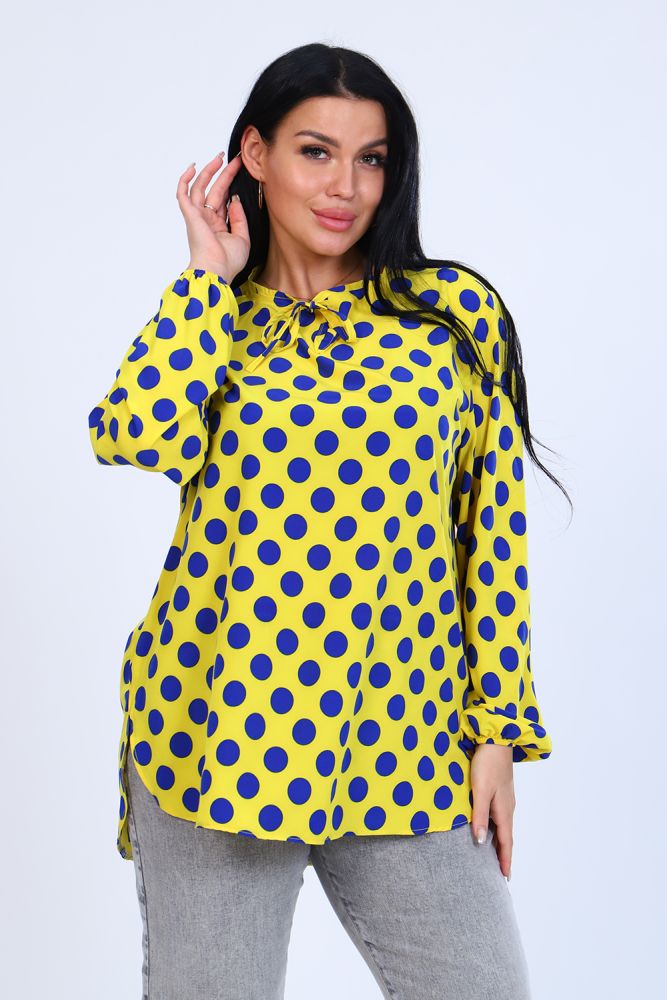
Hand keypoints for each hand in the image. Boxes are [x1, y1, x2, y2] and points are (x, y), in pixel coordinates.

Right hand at [176, 152, 249, 281]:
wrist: (216, 270)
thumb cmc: (228, 261)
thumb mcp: (242, 238)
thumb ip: (239, 218)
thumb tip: (235, 199)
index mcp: (217, 225)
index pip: (224, 200)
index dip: (231, 185)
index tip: (241, 172)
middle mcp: (206, 219)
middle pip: (215, 190)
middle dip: (224, 173)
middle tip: (235, 160)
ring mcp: (197, 216)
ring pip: (200, 187)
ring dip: (209, 171)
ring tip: (219, 158)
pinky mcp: (190, 214)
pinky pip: (183, 193)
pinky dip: (185, 180)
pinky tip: (193, 168)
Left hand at [469, 743, 514, 878]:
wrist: (496, 739)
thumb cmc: (487, 764)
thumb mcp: (480, 791)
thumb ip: (479, 815)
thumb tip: (479, 841)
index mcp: (504, 810)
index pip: (506, 842)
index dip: (505, 860)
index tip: (505, 878)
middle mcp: (507, 807)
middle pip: (506, 836)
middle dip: (504, 854)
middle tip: (501, 873)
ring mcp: (504, 798)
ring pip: (503, 826)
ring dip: (500, 842)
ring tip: (495, 855)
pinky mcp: (499, 790)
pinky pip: (499, 815)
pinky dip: (496, 828)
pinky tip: (490, 827)